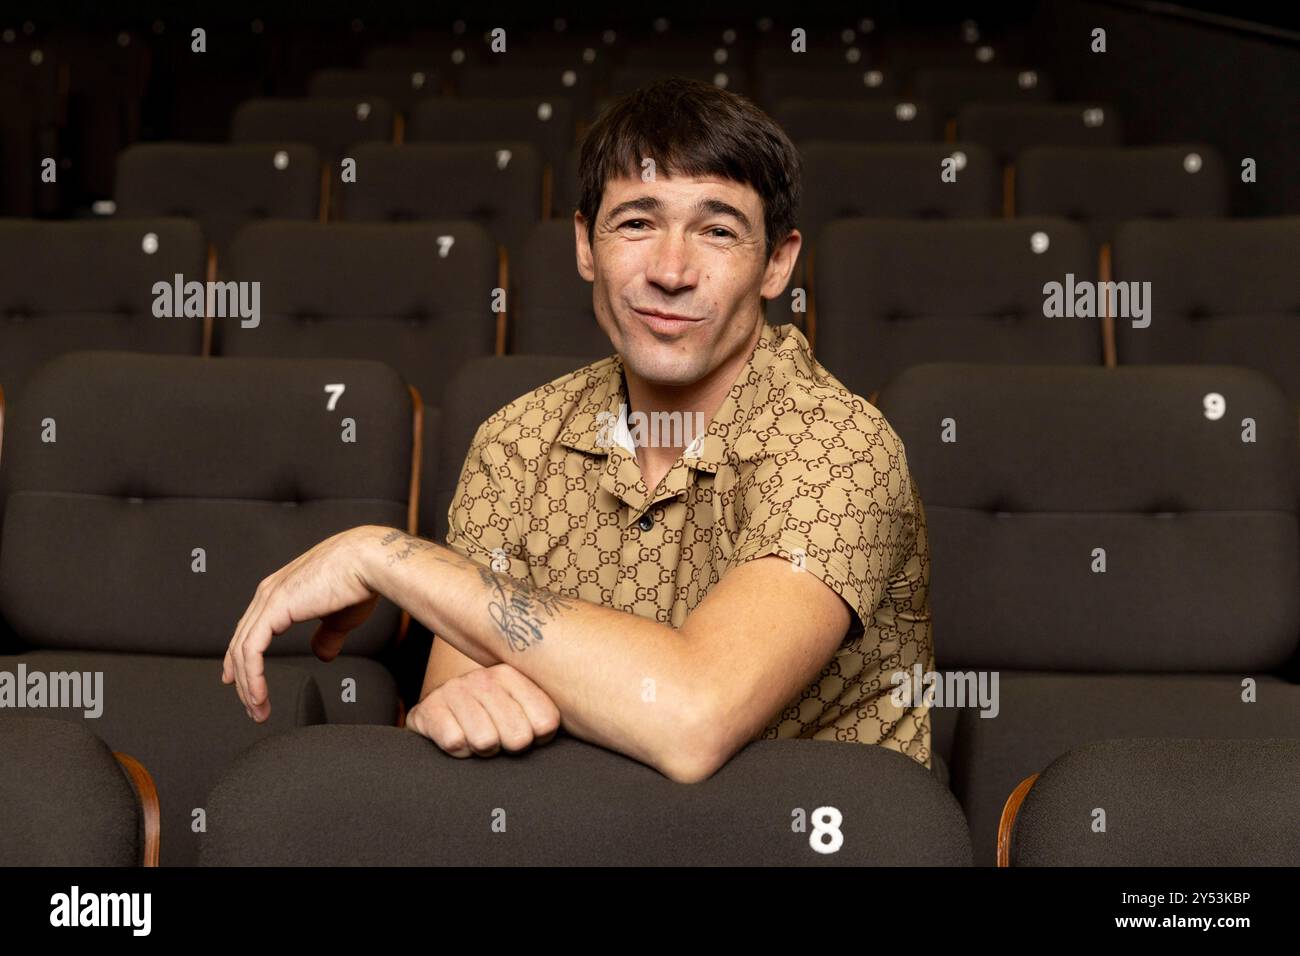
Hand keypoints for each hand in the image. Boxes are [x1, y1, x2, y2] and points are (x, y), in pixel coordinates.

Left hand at [222, 526, 382, 722]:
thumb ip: (327, 636)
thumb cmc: (359, 582)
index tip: (241, 684)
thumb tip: (323, 654)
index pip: (250, 631)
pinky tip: (259, 697)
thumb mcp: (339, 618)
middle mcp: (268, 593)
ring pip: (242, 651)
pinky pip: (251, 652)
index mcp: (281, 591)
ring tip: (258, 711)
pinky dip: (253, 678)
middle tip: (253, 708)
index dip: (242, 660)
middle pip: (241, 644)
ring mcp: (268, 600)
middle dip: (243, 681)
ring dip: (248, 686)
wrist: (368, 562)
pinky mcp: (273, 609)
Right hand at [406, 663, 560, 756]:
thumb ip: (547, 716)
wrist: (436, 713)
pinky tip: (456, 735)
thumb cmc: (489, 718)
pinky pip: (456, 744)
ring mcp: (455, 690)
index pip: (546, 723)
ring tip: (477, 736)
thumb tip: (575, 727)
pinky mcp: (429, 710)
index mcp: (514, 675)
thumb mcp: (521, 710)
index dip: (538, 739)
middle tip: (498, 737)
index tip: (527, 732)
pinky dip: (458, 751)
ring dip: (482, 749)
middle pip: (518, 737)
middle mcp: (485, 678)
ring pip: (486, 741)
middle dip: (508, 746)